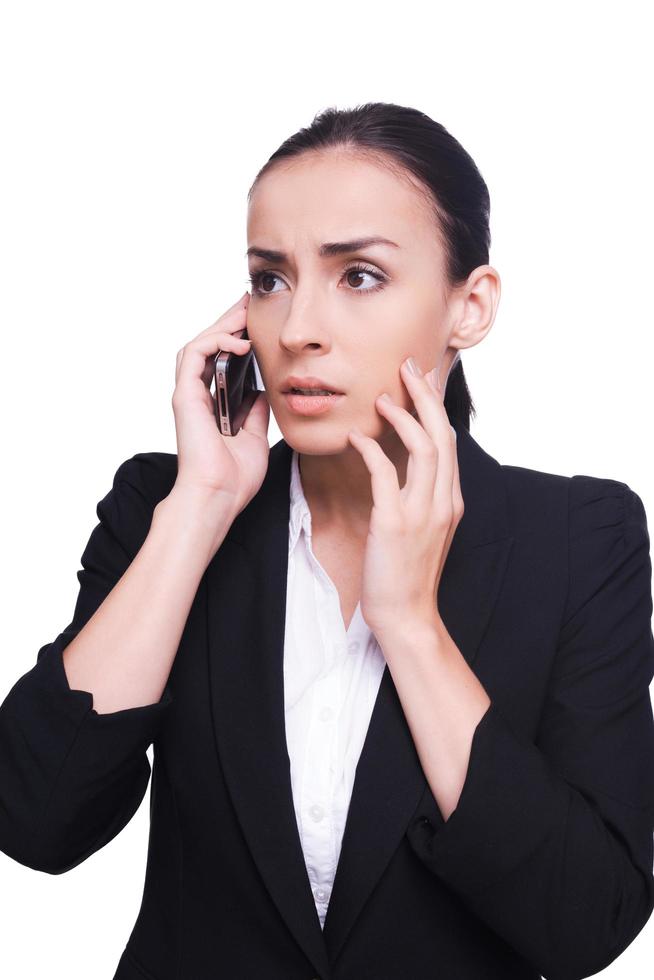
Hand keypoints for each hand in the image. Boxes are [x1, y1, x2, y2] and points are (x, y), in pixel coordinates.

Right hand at [172, 291, 270, 515]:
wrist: (219, 496)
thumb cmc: (234, 477)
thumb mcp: (255, 435)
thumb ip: (255, 411)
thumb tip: (263, 390)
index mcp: (211, 406)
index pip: (219, 362)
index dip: (235, 339)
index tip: (254, 323)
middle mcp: (196, 397)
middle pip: (208, 348)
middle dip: (228, 322)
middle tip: (248, 302)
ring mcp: (188, 395)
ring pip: (198, 345)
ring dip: (221, 325)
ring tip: (243, 312)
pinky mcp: (184, 396)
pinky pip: (194, 355)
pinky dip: (214, 342)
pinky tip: (238, 341)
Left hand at [347, 357, 463, 636]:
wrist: (407, 615)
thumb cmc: (408, 572)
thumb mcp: (424, 529)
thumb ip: (422, 496)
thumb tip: (405, 466)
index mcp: (451, 500)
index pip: (449, 440)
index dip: (436, 405)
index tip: (423, 377)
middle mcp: (443, 501)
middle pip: (442, 433)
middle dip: (426, 395)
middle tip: (409, 366)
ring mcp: (422, 512)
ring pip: (424, 447)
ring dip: (404, 416)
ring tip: (383, 397)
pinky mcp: (395, 524)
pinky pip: (386, 475)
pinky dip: (372, 450)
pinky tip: (356, 438)